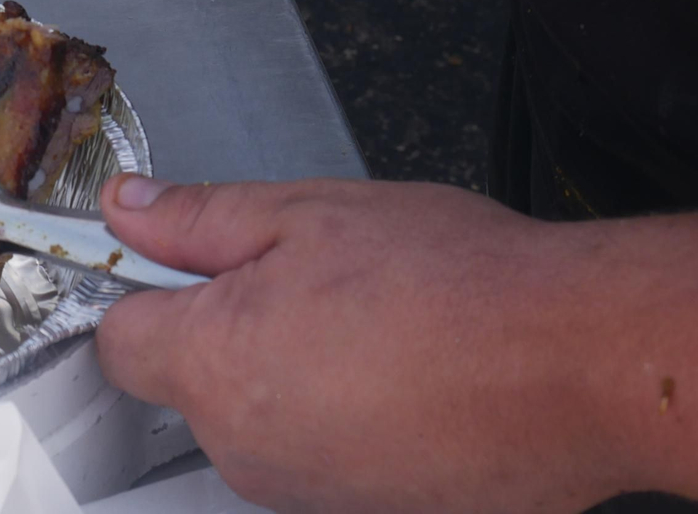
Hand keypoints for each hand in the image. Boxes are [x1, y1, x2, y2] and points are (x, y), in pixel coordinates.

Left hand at [95, 176, 625, 513]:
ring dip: (291, 371)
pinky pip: (322, 456)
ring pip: (259, 419)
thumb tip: (127, 211)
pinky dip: (345, 418)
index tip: (184, 263)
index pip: (119, 338)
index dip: (148, 290)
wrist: (578, 363)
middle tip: (306, 275)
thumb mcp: (304, 213)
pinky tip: (402, 374)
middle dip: (229, 326)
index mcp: (214, 366)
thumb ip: (196, 218)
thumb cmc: (452, 282)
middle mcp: (246, 449)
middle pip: (192, 380)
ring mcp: (307, 494)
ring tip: (370, 322)